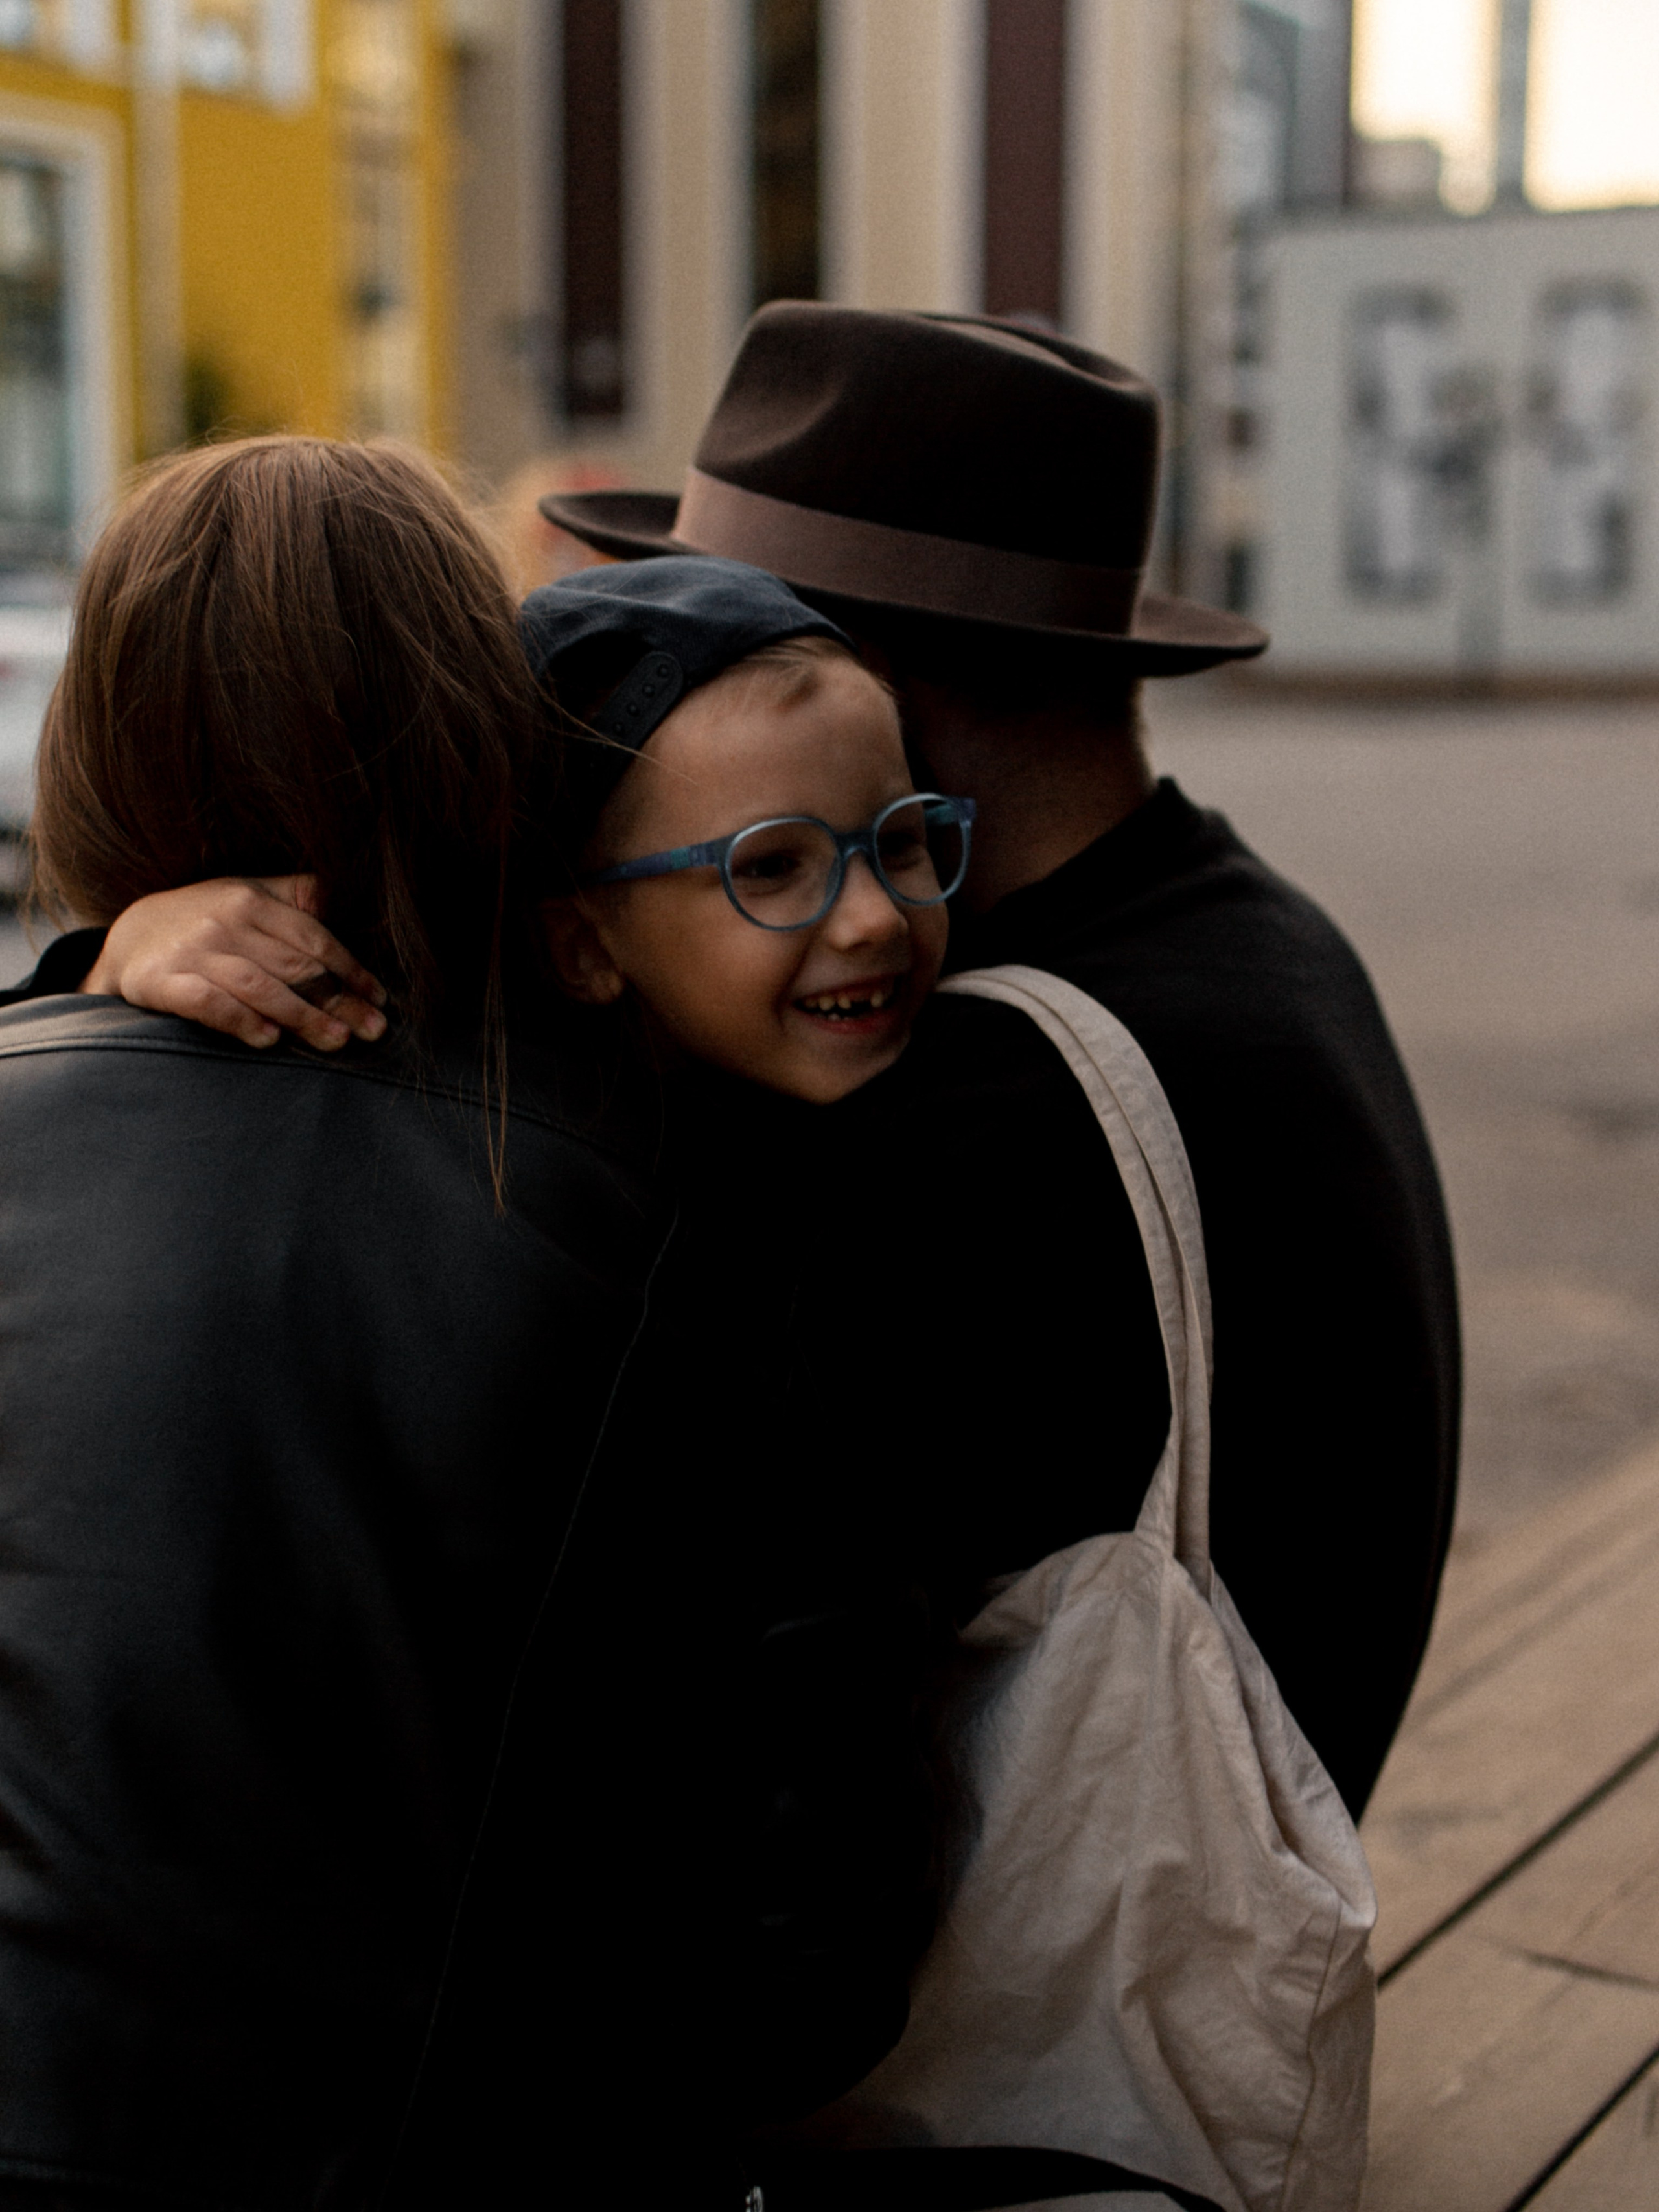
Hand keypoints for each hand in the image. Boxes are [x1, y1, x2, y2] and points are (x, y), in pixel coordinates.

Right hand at [80, 876, 388, 1052]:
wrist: (130, 935)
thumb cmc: (207, 920)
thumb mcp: (249, 896)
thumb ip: (298, 900)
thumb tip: (355, 904)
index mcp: (252, 899)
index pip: (314, 938)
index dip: (352, 970)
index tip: (380, 999)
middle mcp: (225, 921)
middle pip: (295, 967)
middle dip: (340, 1001)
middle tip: (374, 1030)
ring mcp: (193, 951)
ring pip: (259, 986)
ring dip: (303, 1016)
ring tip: (337, 1041)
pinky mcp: (162, 981)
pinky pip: (208, 1003)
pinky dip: (241, 1021)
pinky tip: (269, 1039)